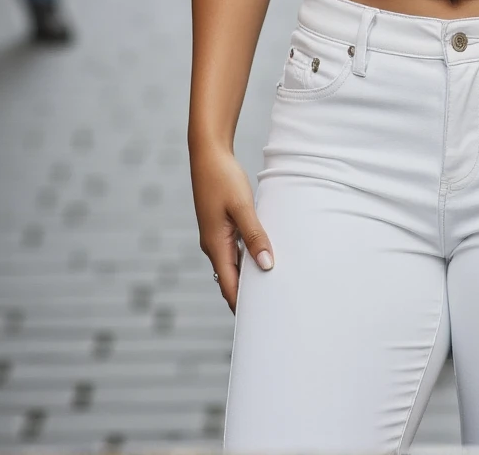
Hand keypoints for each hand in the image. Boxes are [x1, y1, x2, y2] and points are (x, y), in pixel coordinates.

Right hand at [190, 143, 273, 312]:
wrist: (207, 154)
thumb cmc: (223, 178)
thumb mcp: (242, 207)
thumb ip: (255, 236)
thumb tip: (267, 266)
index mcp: (215, 245)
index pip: (229, 287)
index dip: (242, 306)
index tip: (259, 323)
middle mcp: (213, 245)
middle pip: (230, 279)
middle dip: (247, 295)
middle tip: (271, 311)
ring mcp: (215, 236)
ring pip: (233, 264)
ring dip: (249, 276)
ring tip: (271, 288)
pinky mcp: (220, 226)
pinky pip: (235, 249)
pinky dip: (248, 257)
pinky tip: (263, 257)